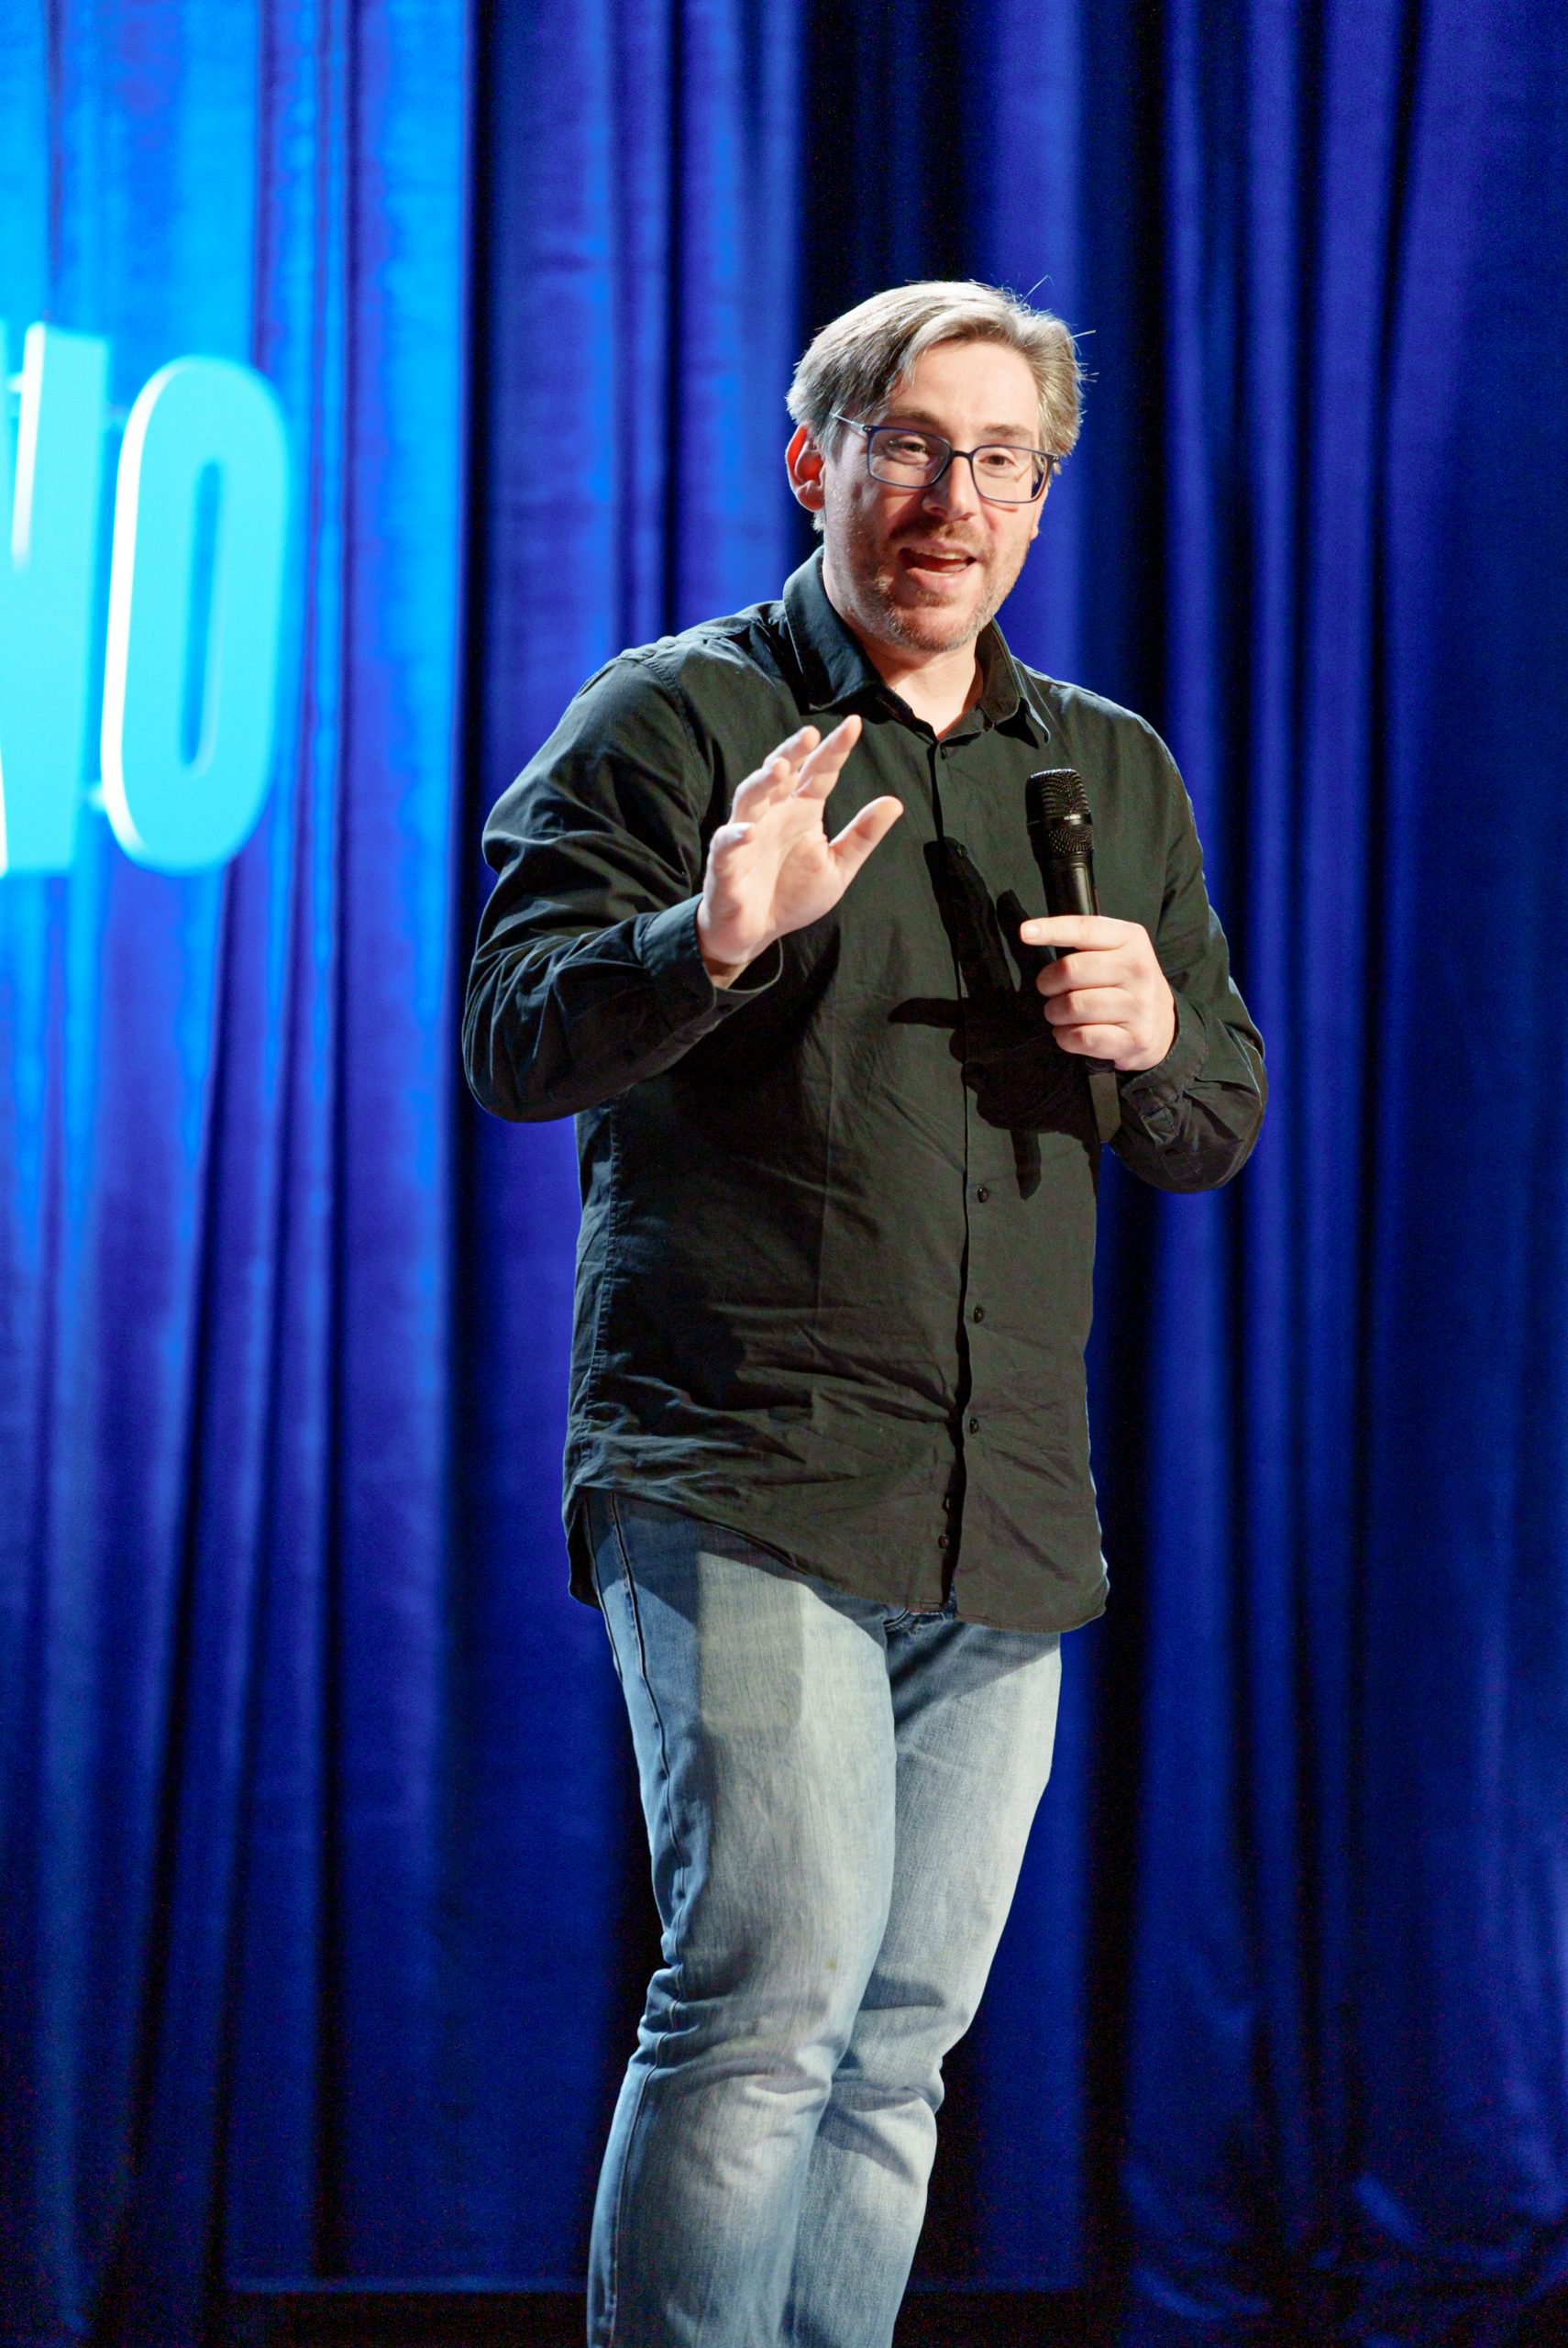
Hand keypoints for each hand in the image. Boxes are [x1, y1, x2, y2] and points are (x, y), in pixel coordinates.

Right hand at [697, 717, 901, 982]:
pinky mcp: (725, 861)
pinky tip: (749, 832)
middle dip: (793, 751)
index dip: (834, 750)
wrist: (757, 932)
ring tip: (780, 768)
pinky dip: (736, 835)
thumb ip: (862, 836)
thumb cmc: (792, 894)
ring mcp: (746, 833)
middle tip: (811, 735)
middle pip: (780, 773)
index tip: (854, 725)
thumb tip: (895, 801)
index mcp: (802, 810)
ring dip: (763, 782)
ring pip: (750, 797)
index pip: (819, 772)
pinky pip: (727, 843)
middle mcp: (773, 813)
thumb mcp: (837, 867)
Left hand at [1018, 913, 1176, 1071]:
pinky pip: (1081, 1037)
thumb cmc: (1127, 985)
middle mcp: (1139, 970)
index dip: (1052, 930)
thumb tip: (1035, 934)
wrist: (1164, 1027)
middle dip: (1048, 983)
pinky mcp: (1134, 1039)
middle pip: (1071, 970)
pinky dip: (1065, 1037)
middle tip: (1050, 990)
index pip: (1085, 929)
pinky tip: (1069, 1033)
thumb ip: (1085, 942)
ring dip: (1055, 1013)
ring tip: (1060, 1014)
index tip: (1026, 932)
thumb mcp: (1118, 951)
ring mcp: (1139, 1006)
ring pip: (1073, 1006)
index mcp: (1132, 940)